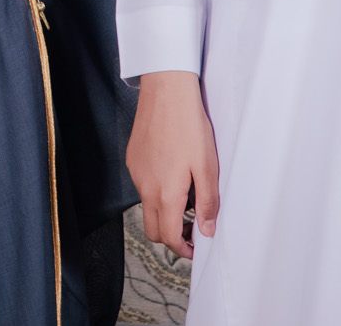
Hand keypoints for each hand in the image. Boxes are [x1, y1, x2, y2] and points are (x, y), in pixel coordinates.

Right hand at [127, 70, 217, 259]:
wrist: (166, 91)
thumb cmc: (189, 126)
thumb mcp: (207, 166)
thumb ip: (207, 202)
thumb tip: (207, 230)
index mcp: (165, 193)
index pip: (167, 237)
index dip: (182, 249)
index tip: (195, 247)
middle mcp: (145, 187)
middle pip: (151, 229)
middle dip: (170, 236)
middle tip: (190, 227)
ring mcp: (136, 173)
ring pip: (146, 206)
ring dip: (163, 211)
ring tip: (186, 193)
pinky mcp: (132, 159)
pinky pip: (142, 185)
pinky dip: (156, 191)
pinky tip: (172, 171)